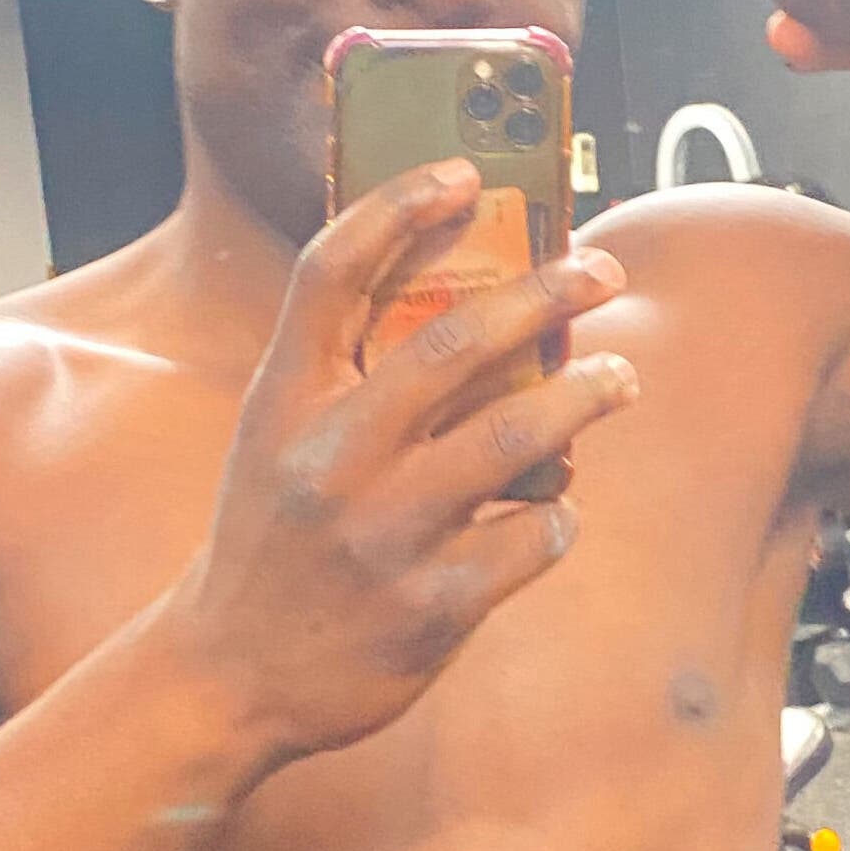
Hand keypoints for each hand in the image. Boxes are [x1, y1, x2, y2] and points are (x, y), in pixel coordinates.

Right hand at [163, 160, 637, 765]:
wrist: (227, 678)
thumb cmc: (271, 538)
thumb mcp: (277, 440)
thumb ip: (348, 374)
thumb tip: (474, 303)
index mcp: (285, 402)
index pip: (330, 272)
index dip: (396, 206)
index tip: (463, 172)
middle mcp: (330, 458)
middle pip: (452, 342)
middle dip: (544, 293)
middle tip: (602, 269)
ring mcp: (382, 535)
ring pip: (514, 439)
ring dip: (584, 398)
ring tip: (622, 379)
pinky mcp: (430, 607)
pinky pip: (531, 538)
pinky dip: (558, 516)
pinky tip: (556, 511)